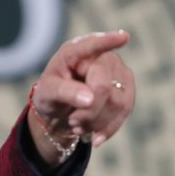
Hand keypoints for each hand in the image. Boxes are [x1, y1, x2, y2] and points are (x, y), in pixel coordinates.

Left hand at [29, 30, 134, 163]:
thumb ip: (64, 92)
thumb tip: (90, 98)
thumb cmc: (50, 94)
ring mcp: (118, 71)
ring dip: (96, 121)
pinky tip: (96, 137)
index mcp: (75, 51)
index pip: (93, 45)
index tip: (123, 37)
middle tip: (72, 120)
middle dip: (88, 111)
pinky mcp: (127, 88)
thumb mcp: (47, 93)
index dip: (109, 41)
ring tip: (78, 125)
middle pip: (103, 87)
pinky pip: (126, 111)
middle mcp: (101, 57)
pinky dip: (109, 128)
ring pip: (118, 102)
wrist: (61, 111)